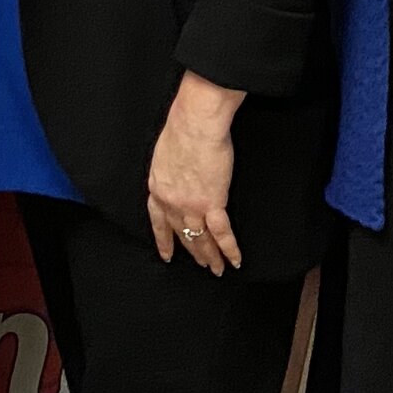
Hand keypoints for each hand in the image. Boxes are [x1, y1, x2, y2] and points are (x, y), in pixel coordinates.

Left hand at [147, 108, 239, 274]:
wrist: (195, 123)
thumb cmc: (183, 127)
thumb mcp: (165, 153)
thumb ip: (170, 169)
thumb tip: (178, 173)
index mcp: (158, 188)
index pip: (159, 222)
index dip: (164, 240)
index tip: (167, 254)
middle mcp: (171, 202)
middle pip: (182, 234)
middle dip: (192, 251)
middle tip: (201, 264)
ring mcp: (191, 205)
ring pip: (201, 238)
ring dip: (210, 256)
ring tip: (216, 268)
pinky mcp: (212, 202)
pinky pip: (221, 233)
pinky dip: (229, 249)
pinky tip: (234, 260)